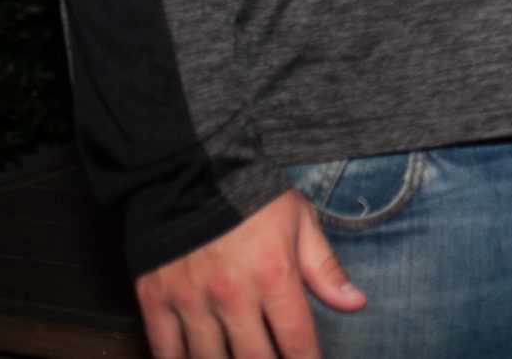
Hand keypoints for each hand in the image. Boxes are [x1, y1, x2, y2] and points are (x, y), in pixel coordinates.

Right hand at [134, 190, 363, 358]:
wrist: (190, 170)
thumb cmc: (253, 199)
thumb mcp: (300, 223)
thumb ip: (324, 269)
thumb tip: (356, 303)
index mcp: (274, 275)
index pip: (296, 339)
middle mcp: (233, 295)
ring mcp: (191, 301)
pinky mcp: (156, 300)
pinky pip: (164, 349)